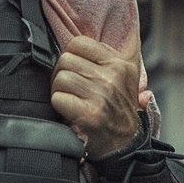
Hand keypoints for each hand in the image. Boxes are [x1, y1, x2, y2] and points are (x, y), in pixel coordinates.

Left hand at [50, 33, 140, 160]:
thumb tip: (94, 37)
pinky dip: (59, 105)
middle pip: (65, 60)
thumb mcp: (125, 78)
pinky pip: (58, 98)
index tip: (75, 70)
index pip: (78, 42)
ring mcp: (102, 94)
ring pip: (60, 78)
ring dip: (59, 91)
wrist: (125, 145)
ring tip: (71, 100)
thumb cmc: (118, 110)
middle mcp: (112, 77)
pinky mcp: (90, 114)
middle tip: (70, 89)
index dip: (70, 56)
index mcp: (120, 64)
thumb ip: (110, 56)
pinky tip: (69, 112)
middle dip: (61, 74)